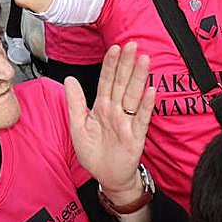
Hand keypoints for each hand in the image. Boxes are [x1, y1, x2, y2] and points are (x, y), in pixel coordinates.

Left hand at [67, 42, 155, 196]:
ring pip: (133, 96)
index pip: (106, 81)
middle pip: (121, 83)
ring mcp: (127, 122)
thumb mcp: (78, 126)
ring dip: (139, 78)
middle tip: (133, 45)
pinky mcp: (136, 136)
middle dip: (127, 64)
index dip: (110, 65)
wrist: (107, 176)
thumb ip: (75, 102)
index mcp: (101, 106)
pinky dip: (147, 105)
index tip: (114, 48)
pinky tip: (151, 91)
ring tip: (144, 60)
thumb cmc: (93, 152)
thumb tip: (70, 79)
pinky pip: (142, 118)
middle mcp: (116, 110)